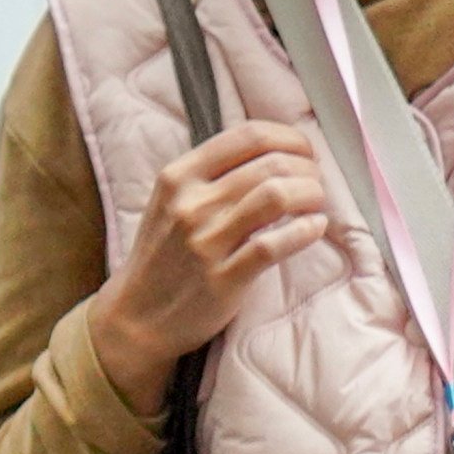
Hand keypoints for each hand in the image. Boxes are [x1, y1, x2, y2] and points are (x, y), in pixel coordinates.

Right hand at [88, 122, 330, 416]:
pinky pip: (273, 245)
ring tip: (316, 202)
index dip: (288, 138)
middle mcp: (191, 204)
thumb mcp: (170, 202)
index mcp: (179, 176)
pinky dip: (305, 232)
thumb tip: (272, 155)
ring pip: (276, 196)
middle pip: (270, 164)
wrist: (136, 316)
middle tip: (315, 180)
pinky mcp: (222, 278)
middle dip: (307, 168)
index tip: (304, 150)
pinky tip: (315, 228)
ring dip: (310, 194)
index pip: (247, 136)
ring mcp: (205, 242)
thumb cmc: (162, 257)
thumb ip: (211, 176)